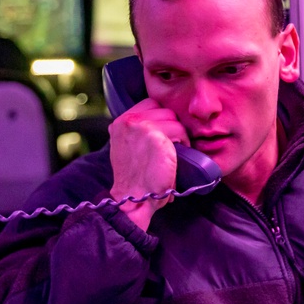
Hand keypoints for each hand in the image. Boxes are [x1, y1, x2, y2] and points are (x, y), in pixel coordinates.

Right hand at [108, 98, 188, 230]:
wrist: (135, 199)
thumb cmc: (137, 179)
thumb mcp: (129, 148)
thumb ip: (138, 131)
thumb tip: (162, 120)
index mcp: (120, 123)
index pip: (150, 104)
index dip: (161, 119)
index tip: (164, 137)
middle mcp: (127, 121)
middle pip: (163, 109)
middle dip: (171, 126)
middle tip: (171, 147)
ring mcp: (140, 126)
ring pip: (173, 118)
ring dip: (178, 134)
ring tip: (173, 153)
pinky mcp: (155, 134)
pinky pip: (180, 130)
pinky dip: (183, 142)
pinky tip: (176, 157)